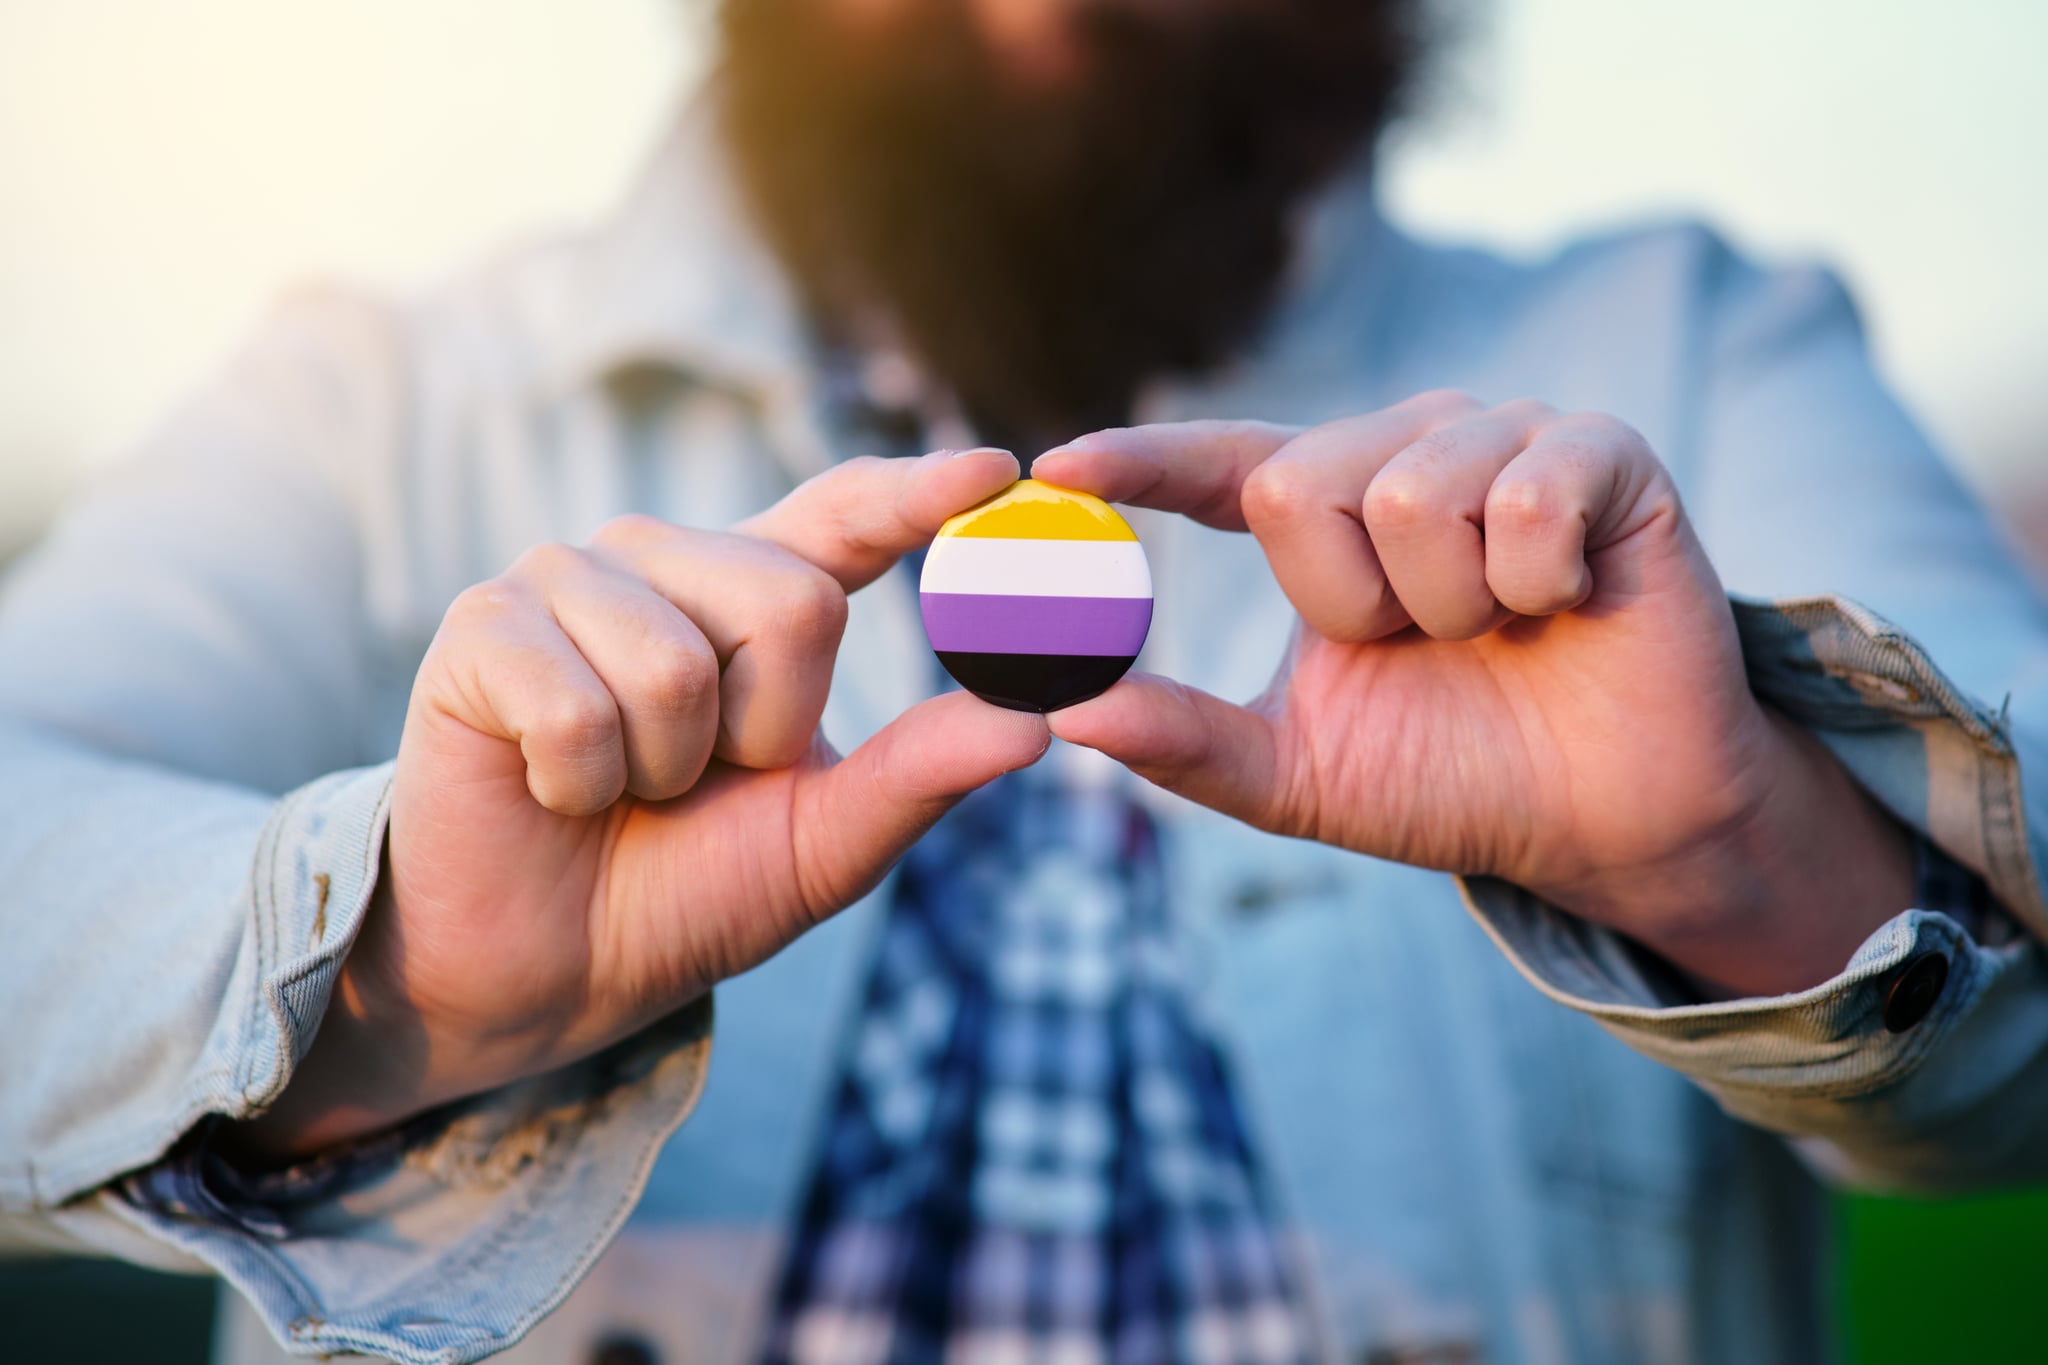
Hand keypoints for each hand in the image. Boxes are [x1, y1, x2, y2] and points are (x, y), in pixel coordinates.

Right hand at [237, 448, 1048, 1156]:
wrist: (543, 969)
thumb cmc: (684, 891)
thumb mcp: (824, 840)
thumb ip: (920, 774)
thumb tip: (1036, 723)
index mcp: (754, 593)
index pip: (847, 513)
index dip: (920, 491)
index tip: (1002, 471)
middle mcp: (664, 560)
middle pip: (793, 603)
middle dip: (765, 731)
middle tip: (699, 778)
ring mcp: (567, 579)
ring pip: (681, 665)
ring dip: (665, 770)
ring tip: (622, 784)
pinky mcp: (482, 627)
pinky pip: (581, 710)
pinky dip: (581, 786)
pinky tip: (550, 788)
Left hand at [1034, 393, 1911, 998]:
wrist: (1603, 816)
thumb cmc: (1449, 778)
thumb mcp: (1298, 774)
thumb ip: (1186, 743)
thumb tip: (1065, 715)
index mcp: (1324, 512)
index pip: (1216, 463)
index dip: (1138, 460)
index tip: (1053, 469)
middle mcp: (1402, 451)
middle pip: (1297, 481)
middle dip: (1347, 602)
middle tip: (1419, 643)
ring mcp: (1502, 439)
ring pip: (1410, 494)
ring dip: (1448, 606)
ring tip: (1498, 628)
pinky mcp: (1602, 450)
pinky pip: (1526, 496)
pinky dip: (1537, 582)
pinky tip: (1566, 602)